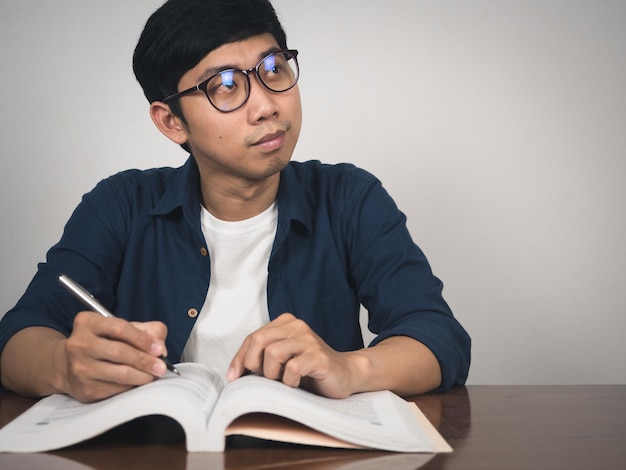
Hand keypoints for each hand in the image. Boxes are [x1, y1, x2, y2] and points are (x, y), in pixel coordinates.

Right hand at [62, 311, 168, 401]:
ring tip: (153, 375)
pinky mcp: (85, 389)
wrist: (67, 366)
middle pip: (119, 352)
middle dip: (145, 360)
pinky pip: (116, 389)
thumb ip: (145, 330)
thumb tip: (160, 346)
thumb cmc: (101, 343)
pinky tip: (138, 383)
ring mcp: (80, 368)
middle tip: (161, 367)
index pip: (119, 328)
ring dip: (142, 376)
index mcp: (88, 323)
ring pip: (119, 374)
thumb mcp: (120, 329)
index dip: (142, 339)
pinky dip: (132, 387)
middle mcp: (80, 344)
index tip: (159, 348)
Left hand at [227, 313, 363, 397]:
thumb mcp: (282, 359)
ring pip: (273, 353)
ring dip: (272, 374)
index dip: (240, 358)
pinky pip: (292, 368)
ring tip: (282, 382)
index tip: (234, 376)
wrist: (344, 374)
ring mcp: (309, 340)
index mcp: (286, 323)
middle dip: (254, 364)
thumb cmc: (309, 369)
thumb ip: (263, 357)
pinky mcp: (319, 357)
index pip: (253, 337)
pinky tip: (296, 385)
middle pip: (259, 340)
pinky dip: (289, 382)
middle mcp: (297, 327)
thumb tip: (235, 372)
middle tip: (263, 379)